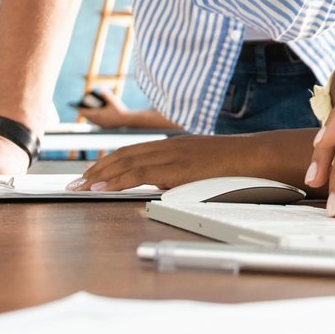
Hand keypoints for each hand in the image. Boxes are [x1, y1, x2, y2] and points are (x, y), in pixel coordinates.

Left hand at [68, 133, 261, 192]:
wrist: (259, 156)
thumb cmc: (239, 166)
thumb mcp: (203, 168)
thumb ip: (181, 175)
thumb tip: (163, 187)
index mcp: (174, 146)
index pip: (132, 151)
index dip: (108, 162)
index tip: (91, 174)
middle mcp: (169, 146)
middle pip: (123, 154)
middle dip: (96, 169)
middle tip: (74, 183)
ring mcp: (173, 154)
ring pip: (126, 161)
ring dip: (99, 174)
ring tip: (80, 186)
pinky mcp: (178, 167)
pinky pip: (140, 173)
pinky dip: (117, 180)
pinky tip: (102, 187)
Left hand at [79, 98, 134, 128]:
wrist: (126, 121)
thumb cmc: (119, 110)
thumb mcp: (113, 100)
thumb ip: (106, 94)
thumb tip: (100, 89)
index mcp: (97, 114)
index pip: (84, 112)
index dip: (79, 109)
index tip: (76, 107)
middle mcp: (98, 121)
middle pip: (87, 117)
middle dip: (84, 113)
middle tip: (81, 109)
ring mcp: (101, 125)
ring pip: (92, 121)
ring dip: (89, 116)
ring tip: (88, 112)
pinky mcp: (105, 127)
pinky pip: (97, 123)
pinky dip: (94, 119)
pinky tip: (97, 117)